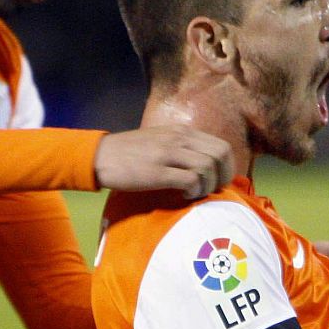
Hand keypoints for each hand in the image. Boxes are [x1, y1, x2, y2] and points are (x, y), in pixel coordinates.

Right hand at [95, 125, 233, 199]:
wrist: (100, 156)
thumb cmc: (130, 153)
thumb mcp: (161, 141)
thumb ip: (182, 148)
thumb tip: (206, 166)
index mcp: (182, 132)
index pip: (221, 146)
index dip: (227, 167)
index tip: (219, 181)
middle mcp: (179, 139)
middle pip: (220, 156)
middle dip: (223, 177)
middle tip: (212, 191)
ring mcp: (168, 154)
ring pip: (208, 168)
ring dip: (206, 186)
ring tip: (194, 193)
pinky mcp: (158, 172)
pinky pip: (191, 181)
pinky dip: (193, 192)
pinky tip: (183, 195)